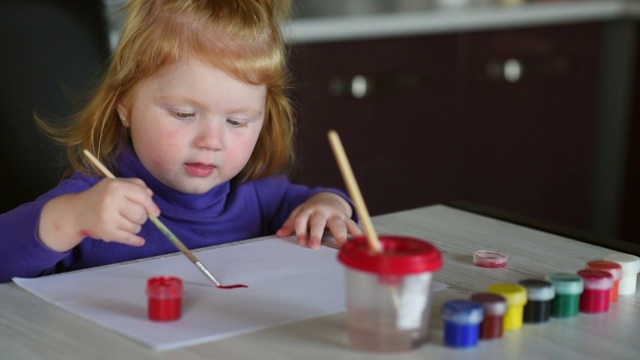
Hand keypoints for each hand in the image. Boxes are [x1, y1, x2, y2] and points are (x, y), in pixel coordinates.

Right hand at [39, 178, 159, 251]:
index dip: (151, 205)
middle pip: (141, 214)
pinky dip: (136, 240)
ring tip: (125, 221)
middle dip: (142, 216)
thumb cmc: (101, 196)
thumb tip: (151, 196)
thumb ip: (136, 185)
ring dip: (135, 226)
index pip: (143, 197)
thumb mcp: (116, 184)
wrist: (77, 211)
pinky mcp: (106, 233)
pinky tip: (140, 241)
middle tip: (135, 215)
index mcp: (116, 187)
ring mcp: (108, 218)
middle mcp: (111, 202)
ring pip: (136, 227)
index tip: (155, 212)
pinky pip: (128, 239)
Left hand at [276, 192, 361, 248]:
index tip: (301, 242)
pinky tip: (361, 242)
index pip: (302, 219)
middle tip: (315, 246)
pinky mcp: (345, 218)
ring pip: (338, 223)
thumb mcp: (299, 213)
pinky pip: (352, 225)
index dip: (301, 230)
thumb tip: (280, 234)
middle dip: (317, 233)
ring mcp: (335, 214)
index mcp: (308, 211)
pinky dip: (357, 234)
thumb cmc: (311, 210)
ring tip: (343, 245)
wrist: (327, 198)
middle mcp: (321, 212)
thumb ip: (290, 224)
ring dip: (341, 234)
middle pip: (319, 222)